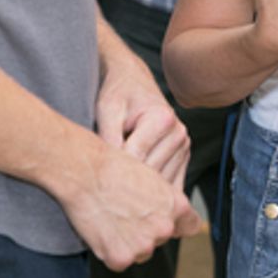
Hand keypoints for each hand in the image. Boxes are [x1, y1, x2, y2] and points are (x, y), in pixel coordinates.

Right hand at [61, 143, 204, 270]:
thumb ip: (166, 201)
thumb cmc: (115, 168)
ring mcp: (143, 246)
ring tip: (113, 218)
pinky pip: (119, 261)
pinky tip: (104, 229)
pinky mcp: (121, 258)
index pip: (190, 226)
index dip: (177, 224)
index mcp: (176, 206)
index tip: (166, 221)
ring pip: (140, 252)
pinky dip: (110, 250)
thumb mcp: (153, 178)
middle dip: (147, 231)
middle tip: (127, 213)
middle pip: (161, 239)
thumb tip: (172, 217)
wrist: (87, 173)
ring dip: (129, 243)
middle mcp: (164, 228)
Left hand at [96, 45, 190, 187]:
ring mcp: (184, 147)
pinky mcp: (183, 158)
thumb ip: (109, 138)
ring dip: (140, 193)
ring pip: (160, 186)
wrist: (133, 82)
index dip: (112, 172)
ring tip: (117, 193)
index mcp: (163, 119)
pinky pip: (170, 187)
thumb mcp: (107, 109)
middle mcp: (179, 133)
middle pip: (150, 176)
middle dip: (126, 186)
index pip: (135, 159)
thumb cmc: (117, 94)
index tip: (93, 182)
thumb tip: (109, 171)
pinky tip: (134, 195)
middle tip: (102, 196)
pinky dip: (152, 194)